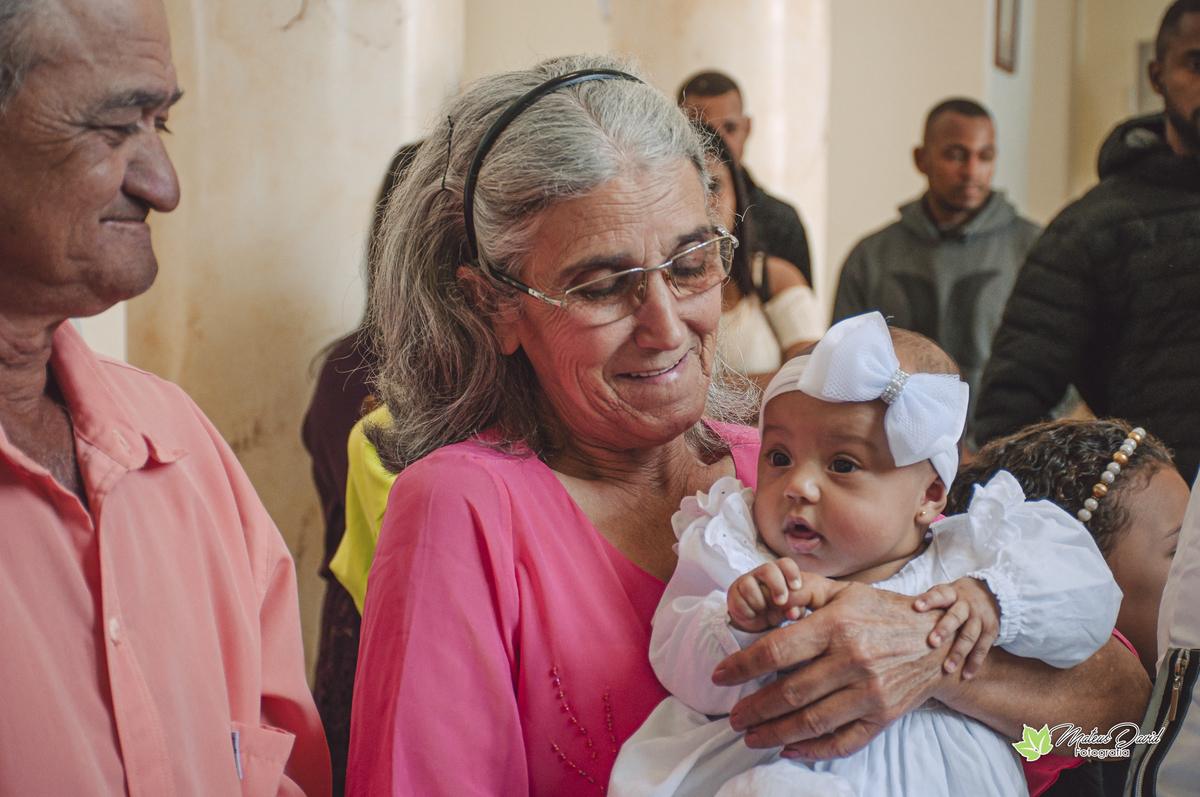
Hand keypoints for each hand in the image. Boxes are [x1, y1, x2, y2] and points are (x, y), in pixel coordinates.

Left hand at [711, 582, 951, 759]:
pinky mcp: (884, 716)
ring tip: (751, 736)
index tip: (720, 675)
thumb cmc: (884, 612)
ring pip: (812, 721)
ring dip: (775, 733)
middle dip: (753, 708)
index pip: (777, 650)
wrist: (939, 641)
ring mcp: (870, 692)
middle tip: (732, 716)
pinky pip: (843, 740)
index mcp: (837, 626)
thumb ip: (806, 592)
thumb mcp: (845, 591)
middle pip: (790, 692)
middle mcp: (852, 660)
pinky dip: (813, 749)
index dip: (742, 666)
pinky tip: (789, 749)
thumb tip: (770, 598)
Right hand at [728, 559, 808, 631]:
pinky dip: (748, 611)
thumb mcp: (790, 611)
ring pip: (749, 585)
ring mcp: (745, 580)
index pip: (785, 563)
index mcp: (779, 572)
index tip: (796, 588)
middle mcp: (761, 572)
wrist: (757, 621)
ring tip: (763, 610)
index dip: (792, 573)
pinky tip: (753, 614)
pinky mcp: (733, 592)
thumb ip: (797, 610)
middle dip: (777, 586)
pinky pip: (739, 600)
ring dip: (759, 602)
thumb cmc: (778, 609)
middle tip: (781, 602)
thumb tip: (794, 613)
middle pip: (768, 569)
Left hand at [913, 577, 1000, 677]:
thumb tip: (901, 609)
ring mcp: (980, 619)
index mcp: (952, 593)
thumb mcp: (945, 592)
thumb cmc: (957, 597)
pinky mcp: (991, 632)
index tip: (917, 607)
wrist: (992, 593)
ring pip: (970, 636)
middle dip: (944, 630)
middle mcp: (967, 605)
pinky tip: (965, 675)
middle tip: (932, 642)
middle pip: (956, 617)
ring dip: (959, 653)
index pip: (940, 595)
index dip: (929, 600)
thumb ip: (929, 599)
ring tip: (947, 668)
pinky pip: (983, 649)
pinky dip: (974, 663)